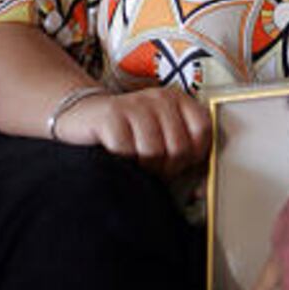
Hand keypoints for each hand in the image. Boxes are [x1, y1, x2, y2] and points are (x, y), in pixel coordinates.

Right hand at [57, 86, 211, 179]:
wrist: (85, 116)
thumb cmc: (131, 134)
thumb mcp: (162, 136)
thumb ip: (184, 155)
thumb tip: (200, 192)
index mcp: (179, 100)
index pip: (203, 130)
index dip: (194, 154)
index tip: (179, 162)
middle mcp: (161, 98)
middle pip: (179, 146)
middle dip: (167, 167)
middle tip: (153, 168)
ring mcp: (136, 104)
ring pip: (153, 151)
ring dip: (144, 167)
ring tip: (136, 162)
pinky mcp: (111, 115)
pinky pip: (125, 150)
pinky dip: (122, 161)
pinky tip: (118, 156)